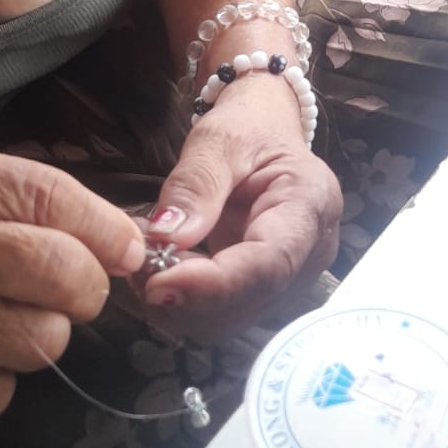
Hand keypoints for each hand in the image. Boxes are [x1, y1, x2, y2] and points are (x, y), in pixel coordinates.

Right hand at [0, 135, 145, 422]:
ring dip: (41, 337)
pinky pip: (0, 393)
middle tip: (75, 293)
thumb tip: (113, 235)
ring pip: (42, 341)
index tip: (127, 250)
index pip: (54, 197)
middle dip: (88, 290)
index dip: (107, 230)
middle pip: (62, 273)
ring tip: (4, 320)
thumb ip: (13, 196)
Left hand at [140, 74, 341, 342]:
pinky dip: (185, 303)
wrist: (265, 134)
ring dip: (180, 304)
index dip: (214, 285)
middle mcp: (311, 253)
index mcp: (310, 206)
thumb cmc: (249, 128)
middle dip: (186, 296)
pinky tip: (162, 270)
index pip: (269, 264)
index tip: (159, 284)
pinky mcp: (264, 291)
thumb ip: (196, 186)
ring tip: (146, 261)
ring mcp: (291, 278)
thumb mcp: (219, 140)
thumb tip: (167, 236)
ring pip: (232, 319)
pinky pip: (223, 314)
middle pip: (249, 301)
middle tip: (136, 264)